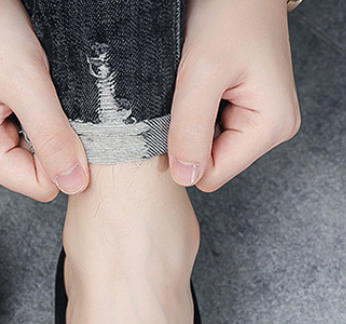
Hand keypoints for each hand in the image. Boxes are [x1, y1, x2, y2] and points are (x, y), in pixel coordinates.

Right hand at [0, 0, 88, 200]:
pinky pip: (26, 135)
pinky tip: (26, 90)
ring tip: (31, 89)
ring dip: (44, 124)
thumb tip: (76, 183)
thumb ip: (53, 138)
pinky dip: (36, 115)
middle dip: (51, 139)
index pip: (39, 186)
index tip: (60, 117)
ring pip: (34, 154)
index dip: (61, 156)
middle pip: (36, 173)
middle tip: (44, 99)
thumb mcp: (28, 84)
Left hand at [168, 0, 300, 191]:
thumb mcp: (202, 72)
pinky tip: (198, 88)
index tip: (180, 114)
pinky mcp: (243, 113)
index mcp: (271, 126)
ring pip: (204, 151)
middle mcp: (271, 130)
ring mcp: (258, 122)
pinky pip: (205, 134)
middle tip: (188, 95)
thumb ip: (191, 129)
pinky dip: (192, 115)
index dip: (185, 152)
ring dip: (189, 124)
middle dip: (188, 137)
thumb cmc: (229, 13)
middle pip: (208, 166)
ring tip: (195, 87)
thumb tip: (185, 177)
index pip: (211, 176)